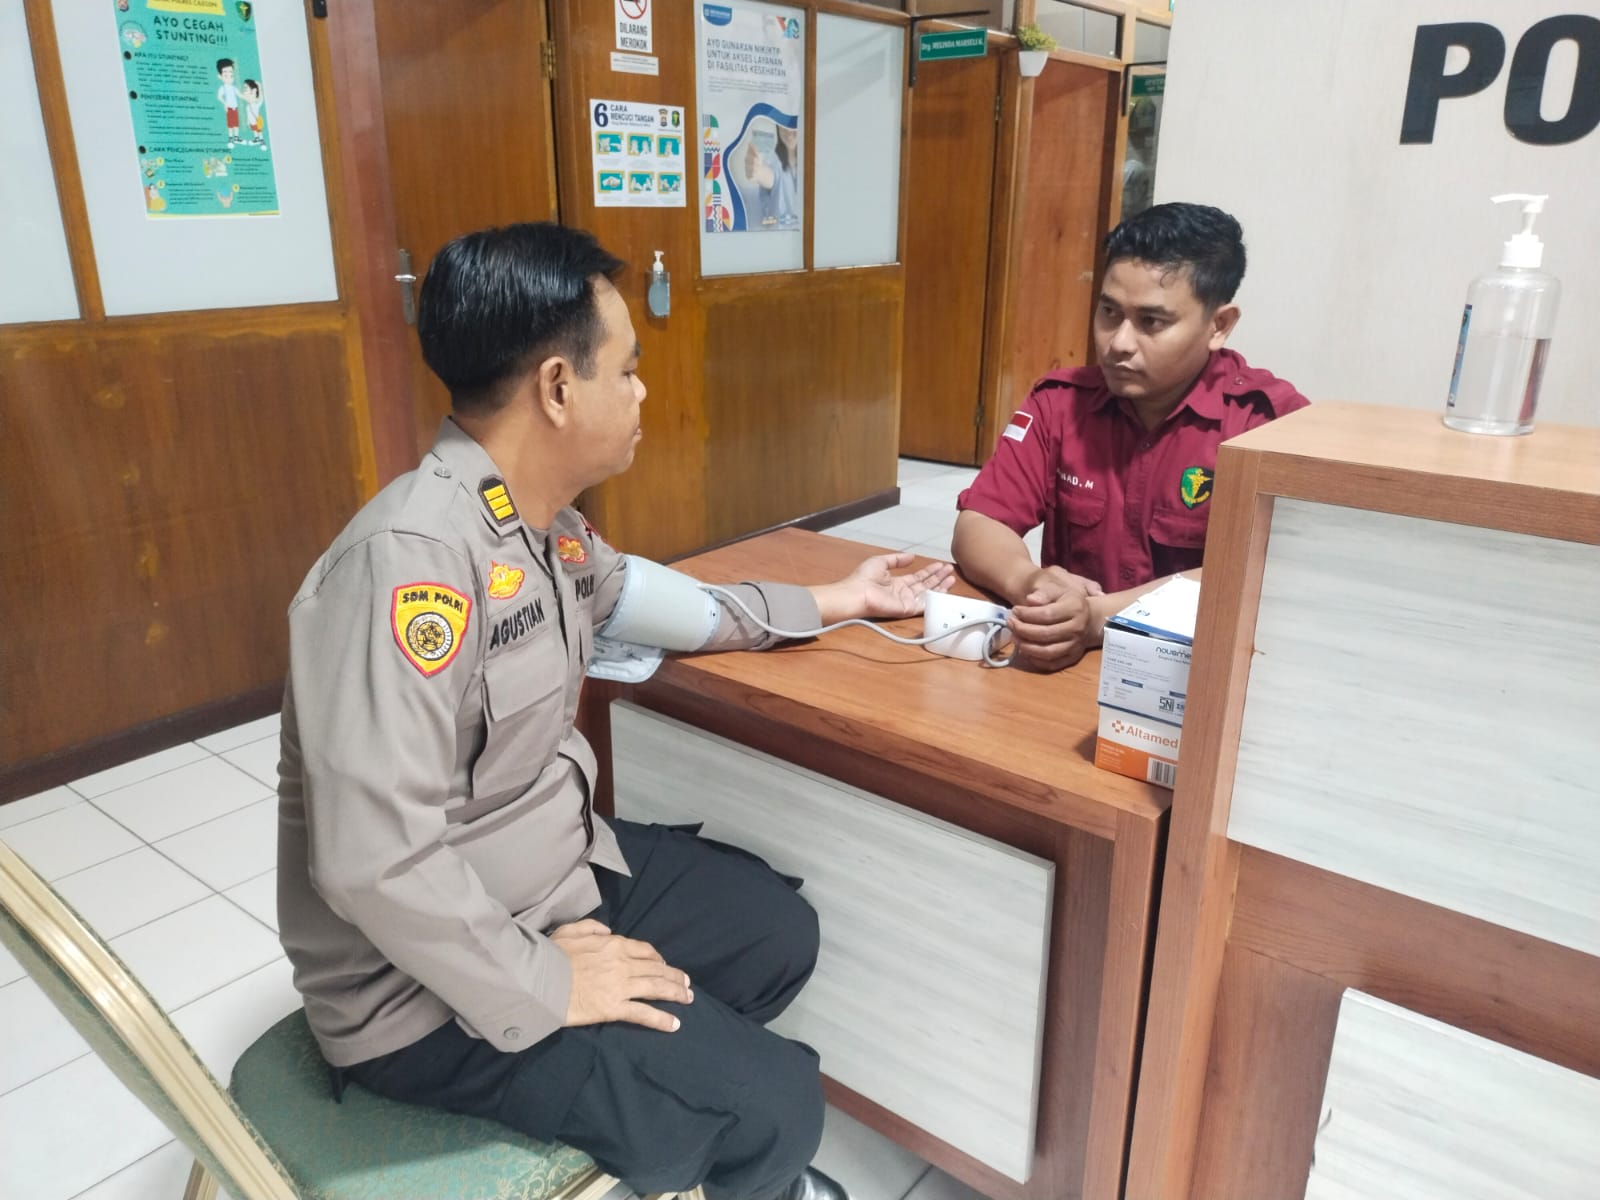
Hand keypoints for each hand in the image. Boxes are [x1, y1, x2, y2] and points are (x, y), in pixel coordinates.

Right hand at [550, 919, 691, 1032]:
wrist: (539, 979)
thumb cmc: (551, 955)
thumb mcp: (569, 930)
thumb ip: (591, 927)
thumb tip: (608, 930)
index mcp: (613, 944)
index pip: (644, 950)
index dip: (658, 959)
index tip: (664, 965)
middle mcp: (622, 963)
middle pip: (656, 969)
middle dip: (675, 976)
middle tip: (687, 983)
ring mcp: (620, 986)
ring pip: (656, 988)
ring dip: (676, 993)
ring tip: (689, 998)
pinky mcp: (613, 1007)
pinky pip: (643, 1013)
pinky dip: (661, 1019)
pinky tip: (675, 1024)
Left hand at [813, 552, 954, 621]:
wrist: (857, 593)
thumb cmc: (863, 578)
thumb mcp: (880, 562)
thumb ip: (897, 559)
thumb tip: (912, 556)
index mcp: (897, 582)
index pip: (917, 577)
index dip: (929, 571)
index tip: (940, 565)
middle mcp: (903, 593)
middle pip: (925, 585)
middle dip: (938, 577)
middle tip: (950, 569)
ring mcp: (905, 602)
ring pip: (927, 594)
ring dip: (940, 586)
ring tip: (951, 578)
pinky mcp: (906, 609)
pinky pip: (924, 605)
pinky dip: (935, 599)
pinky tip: (945, 591)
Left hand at [1007, 567, 1100, 671]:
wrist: (1089, 620)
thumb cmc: (1068, 602)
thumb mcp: (1058, 590)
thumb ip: (1044, 593)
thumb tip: (1030, 600)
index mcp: (1075, 609)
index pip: (1047, 614)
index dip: (1027, 614)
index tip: (1015, 610)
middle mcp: (1077, 629)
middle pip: (1045, 634)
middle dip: (1022, 629)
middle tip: (1010, 623)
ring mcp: (1075, 646)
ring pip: (1047, 652)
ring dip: (1026, 646)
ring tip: (1014, 637)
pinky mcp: (1072, 658)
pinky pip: (1051, 664)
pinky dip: (1035, 660)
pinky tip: (1024, 650)